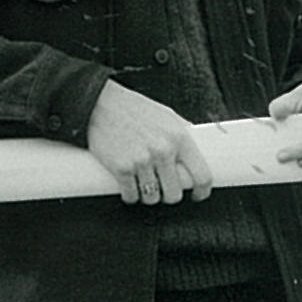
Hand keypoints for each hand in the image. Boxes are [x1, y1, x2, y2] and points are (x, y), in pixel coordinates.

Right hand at [86, 80, 212, 205]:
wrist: (100, 104)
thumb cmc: (133, 109)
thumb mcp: (166, 116)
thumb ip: (183, 134)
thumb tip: (200, 149)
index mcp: (179, 137)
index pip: (201, 175)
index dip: (202, 191)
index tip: (197, 195)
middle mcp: (163, 150)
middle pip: (175, 194)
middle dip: (170, 195)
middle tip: (164, 188)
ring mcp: (142, 161)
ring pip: (152, 197)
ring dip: (149, 195)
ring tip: (145, 184)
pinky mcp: (121, 169)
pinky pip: (131, 196)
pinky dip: (130, 195)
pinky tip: (130, 186)